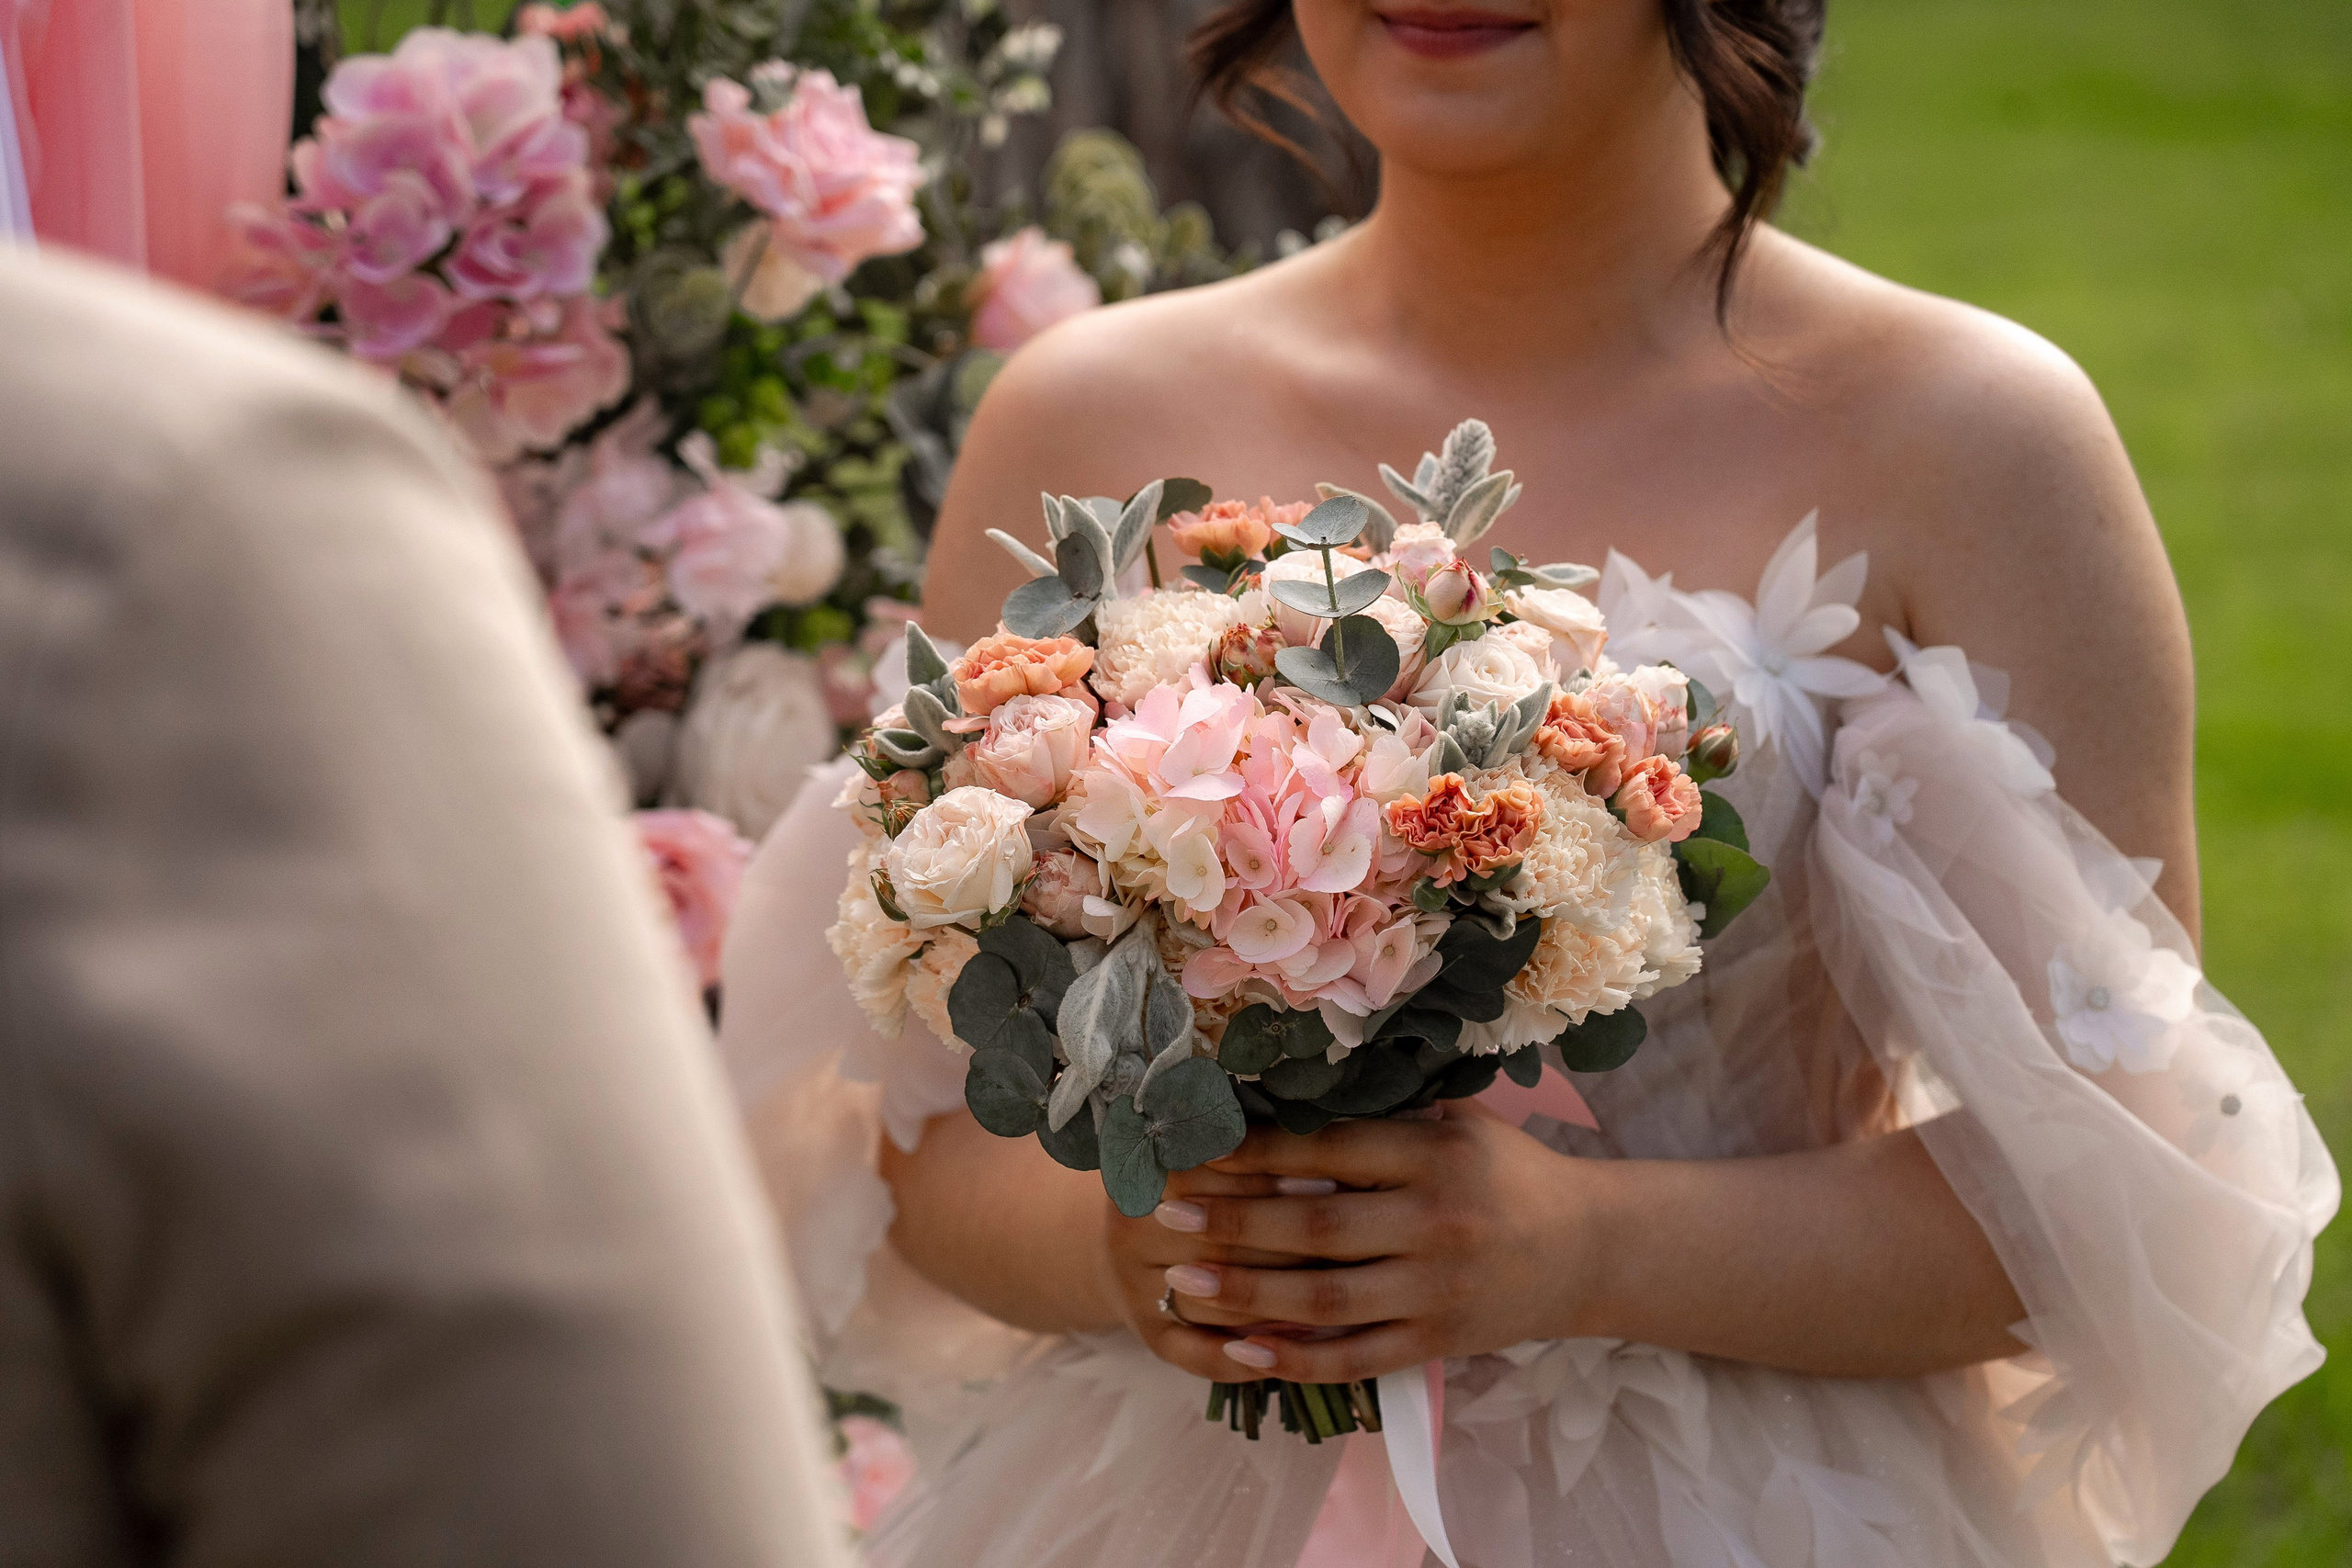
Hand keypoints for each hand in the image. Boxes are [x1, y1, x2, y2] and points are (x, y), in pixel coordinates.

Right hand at [1099, 1161, 1339, 1379]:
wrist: (1137, 1232)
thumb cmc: (1196, 1181)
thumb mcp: (1212, 1153)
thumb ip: (1258, 1150)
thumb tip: (1330, 1149)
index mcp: (1148, 1173)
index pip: (1221, 1178)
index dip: (1280, 1180)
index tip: (1338, 1179)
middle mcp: (1130, 1231)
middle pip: (1221, 1245)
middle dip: (1293, 1247)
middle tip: (1357, 1244)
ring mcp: (1136, 1290)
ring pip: (1217, 1305)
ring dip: (1281, 1308)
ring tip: (1345, 1301)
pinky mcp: (1151, 1337)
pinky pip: (1203, 1357)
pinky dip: (1250, 1359)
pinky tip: (1299, 1352)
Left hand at [1110, 1101, 1620, 1384]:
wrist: (1590, 1250)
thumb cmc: (1507, 1173)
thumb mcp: (1458, 1123)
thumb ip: (1383, 1114)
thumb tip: (1280, 1093)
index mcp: (1434, 1156)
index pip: (1329, 1151)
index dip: (1256, 1151)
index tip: (1195, 1149)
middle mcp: (1434, 1223)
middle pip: (1315, 1229)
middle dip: (1232, 1223)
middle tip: (1166, 1217)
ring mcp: (1434, 1290)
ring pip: (1323, 1300)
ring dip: (1245, 1292)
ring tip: (1181, 1283)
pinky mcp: (1435, 1342)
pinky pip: (1353, 1358)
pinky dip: (1293, 1360)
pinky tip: (1240, 1352)